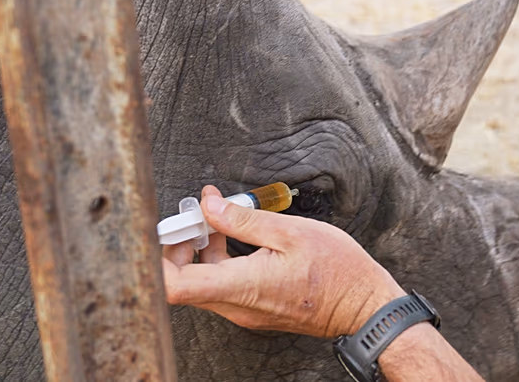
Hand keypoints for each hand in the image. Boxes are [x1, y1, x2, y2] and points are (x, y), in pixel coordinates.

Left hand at [162, 185, 405, 337]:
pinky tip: (232, 237)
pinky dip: (216, 261)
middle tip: (192, 215)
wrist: (363, 308)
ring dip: (198, 251)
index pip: (172, 287)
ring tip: (214, 220)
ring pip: (201, 283)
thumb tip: (209, 205)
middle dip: (177, 246)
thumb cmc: (337, 272)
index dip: (155, 260)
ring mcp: (244, 312)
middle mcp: (236, 307)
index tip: (162, 230)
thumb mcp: (291, 232)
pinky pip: (221, 287)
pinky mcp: (254, 310)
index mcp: (241, 286)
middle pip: (180, 283)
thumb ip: (243, 219)